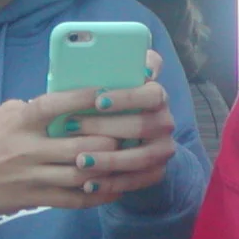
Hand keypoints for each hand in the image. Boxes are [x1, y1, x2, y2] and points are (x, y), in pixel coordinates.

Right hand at [0, 89, 126, 217]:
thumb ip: (34, 109)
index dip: (82, 98)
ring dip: (109, 169)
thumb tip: (70, 100)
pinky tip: (116, 189)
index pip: (54, 105)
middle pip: (78, 145)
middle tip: (131, 133)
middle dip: (109, 140)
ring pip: (81, 175)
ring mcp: (33, 177)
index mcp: (20, 122)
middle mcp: (28, 149)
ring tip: (130, 161)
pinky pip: (73, 200)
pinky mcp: (36, 199)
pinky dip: (97, 196)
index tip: (107, 92)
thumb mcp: (2, 116)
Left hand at [65, 49, 176, 198]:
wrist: (132, 140)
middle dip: (106, 127)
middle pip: (144, 124)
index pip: (152, 92)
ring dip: (109, 159)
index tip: (98, 100)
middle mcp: (165, 121)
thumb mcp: (109, 85)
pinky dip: (112, 183)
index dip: (127, 97)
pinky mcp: (157, 172)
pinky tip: (89, 184)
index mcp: (156, 95)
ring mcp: (164, 148)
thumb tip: (82, 55)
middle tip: (73, 127)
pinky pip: (138, 181)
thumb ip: (105, 72)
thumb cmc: (109, 107)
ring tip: (80, 161)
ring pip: (142, 156)